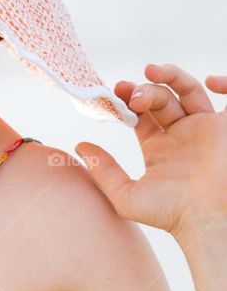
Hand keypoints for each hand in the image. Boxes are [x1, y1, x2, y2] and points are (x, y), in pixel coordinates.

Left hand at [75, 63, 226, 246]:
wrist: (206, 219)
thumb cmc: (170, 214)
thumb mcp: (127, 195)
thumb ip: (103, 171)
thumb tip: (79, 147)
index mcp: (158, 147)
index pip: (140, 115)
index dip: (127, 101)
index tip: (114, 92)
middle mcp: (180, 134)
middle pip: (160, 99)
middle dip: (144, 90)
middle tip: (130, 92)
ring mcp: (203, 127)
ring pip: (187, 90)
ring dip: (171, 76)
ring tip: (151, 71)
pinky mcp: (224, 126)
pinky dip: (222, 82)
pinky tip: (207, 81)